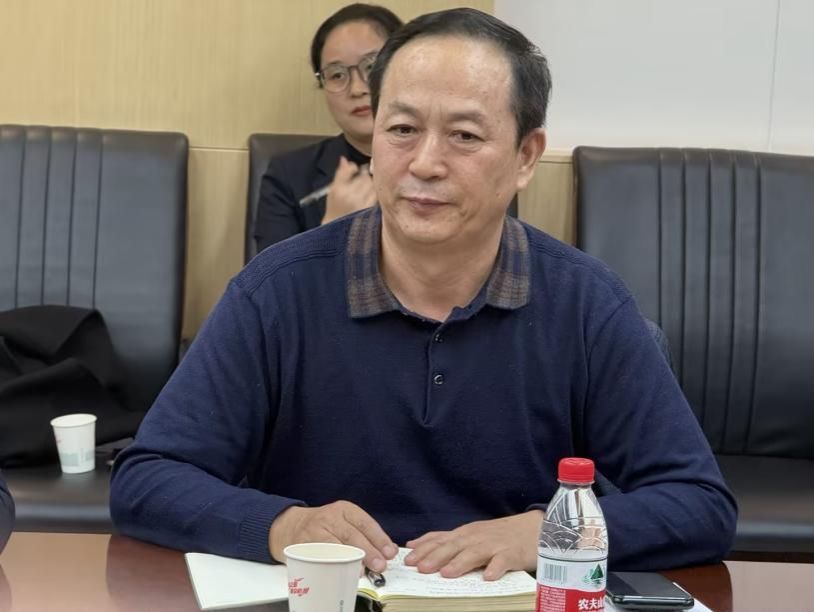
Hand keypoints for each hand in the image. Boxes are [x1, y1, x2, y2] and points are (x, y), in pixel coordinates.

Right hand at [268, 501, 396, 571]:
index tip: (389, 552)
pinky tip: (340, 571)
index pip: (366, 523)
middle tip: (380, 565)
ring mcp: (316, 529)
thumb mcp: (344, 522)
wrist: (291, 525)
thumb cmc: (325, 526)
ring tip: (362, 571)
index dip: (379, 538)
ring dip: (351, 560)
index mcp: (345, 509)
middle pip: (353, 535)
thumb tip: (388, 550)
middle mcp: (331, 516)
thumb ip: (365, 534)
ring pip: (336, 545)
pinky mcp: (304, 543)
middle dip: (368, 552)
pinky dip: (332, 564)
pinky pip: (320, 555)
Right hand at [322, 156, 375, 223]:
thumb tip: (344, 159)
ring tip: (365, 189)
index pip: (352, 170)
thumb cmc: (334, 208)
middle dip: (365, 176)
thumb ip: (340, 174)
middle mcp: (349, 195)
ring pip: (372, 185)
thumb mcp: (332, 190)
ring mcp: (359, 203)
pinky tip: (369, 196)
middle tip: (362, 179)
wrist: (335, 229)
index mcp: (338, 188)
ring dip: (371, 184)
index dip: (355, 168)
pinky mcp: (367, 209)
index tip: (355, 170)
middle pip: (364, 177)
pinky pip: (375, 196)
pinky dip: (374, 193)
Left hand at [404, 510, 543, 580]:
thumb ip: (444, 539)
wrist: (535, 528)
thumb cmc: (499, 535)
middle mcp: (476, 537)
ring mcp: (494, 545)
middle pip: (453, 546)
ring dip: (460, 563)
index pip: (440, 540)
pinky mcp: (512, 554)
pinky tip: (488, 577)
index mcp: (465, 534)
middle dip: (436, 557)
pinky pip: (503, 561)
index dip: (424, 549)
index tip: (408, 559)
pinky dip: (495, 568)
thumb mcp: (470, 534)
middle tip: (421, 568)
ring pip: (475, 553)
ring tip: (447, 574)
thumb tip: (414, 545)